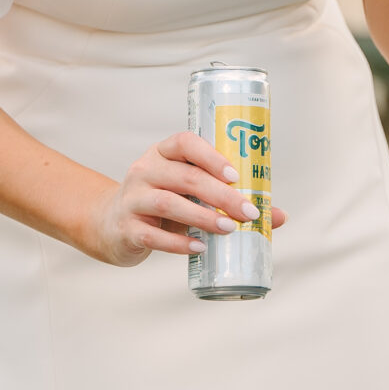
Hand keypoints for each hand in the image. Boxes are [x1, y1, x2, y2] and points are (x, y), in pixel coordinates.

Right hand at [81, 131, 290, 267]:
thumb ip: (227, 201)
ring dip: (202, 216)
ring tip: (228, 228)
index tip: (236, 174)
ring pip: (168, 203)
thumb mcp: (188, 195)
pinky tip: (200, 247)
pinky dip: (178, 242)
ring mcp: (132, 199)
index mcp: (162, 153)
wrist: (109, 224)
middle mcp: (144, 170)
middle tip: (248, 212)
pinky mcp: (126, 228)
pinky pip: (152, 235)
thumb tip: (279, 216)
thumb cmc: (161, 204)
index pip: (184, 142)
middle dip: (221, 194)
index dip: (211, 155)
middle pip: (185, 177)